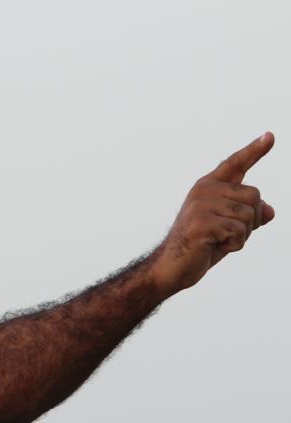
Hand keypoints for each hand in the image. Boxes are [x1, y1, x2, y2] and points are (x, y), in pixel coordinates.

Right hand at [152, 132, 275, 296]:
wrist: (171, 267)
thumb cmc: (200, 246)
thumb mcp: (229, 228)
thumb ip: (249, 215)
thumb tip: (270, 211)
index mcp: (209, 186)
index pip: (235, 164)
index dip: (254, 150)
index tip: (270, 136)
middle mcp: (204, 190)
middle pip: (254, 196)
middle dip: (251, 220)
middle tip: (227, 234)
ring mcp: (201, 205)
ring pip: (248, 216)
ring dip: (241, 235)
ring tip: (217, 241)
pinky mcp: (201, 222)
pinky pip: (238, 232)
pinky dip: (233, 245)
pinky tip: (213, 247)